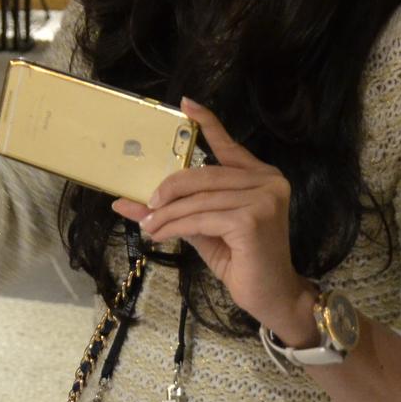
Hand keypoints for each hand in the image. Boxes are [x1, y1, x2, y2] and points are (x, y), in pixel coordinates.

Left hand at [111, 97, 316, 344]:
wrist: (273, 298)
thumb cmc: (242, 261)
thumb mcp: (204, 229)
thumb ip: (176, 210)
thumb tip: (128, 201)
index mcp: (260, 176)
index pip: (229, 145)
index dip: (207, 123)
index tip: (185, 103)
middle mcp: (267, 181)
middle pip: (203, 175)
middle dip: (168, 190)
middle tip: (144, 206)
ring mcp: (263, 199)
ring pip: (198, 200)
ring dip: (166, 214)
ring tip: (147, 226)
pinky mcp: (252, 219)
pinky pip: (201, 218)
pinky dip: (175, 226)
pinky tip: (160, 235)